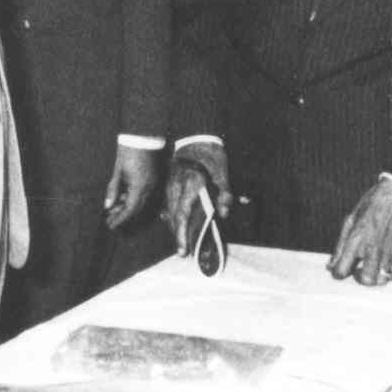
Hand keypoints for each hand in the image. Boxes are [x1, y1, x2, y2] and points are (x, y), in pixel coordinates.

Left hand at [103, 144, 158, 228]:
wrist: (142, 136)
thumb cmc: (127, 152)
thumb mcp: (117, 172)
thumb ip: (113, 189)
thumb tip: (107, 206)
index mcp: (139, 186)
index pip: (130, 209)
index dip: (119, 219)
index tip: (110, 225)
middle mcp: (149, 187)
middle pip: (136, 208)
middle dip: (123, 216)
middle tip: (110, 220)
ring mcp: (152, 183)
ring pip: (140, 202)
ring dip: (127, 207)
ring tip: (113, 209)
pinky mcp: (152, 178)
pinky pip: (143, 194)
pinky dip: (133, 199)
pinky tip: (122, 198)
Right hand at [162, 141, 229, 255]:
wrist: (197, 138)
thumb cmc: (212, 156)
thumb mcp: (223, 174)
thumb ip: (224, 194)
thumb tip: (223, 214)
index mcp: (190, 184)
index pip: (182, 214)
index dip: (182, 234)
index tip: (183, 250)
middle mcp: (176, 186)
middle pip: (173, 216)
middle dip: (177, 235)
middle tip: (183, 252)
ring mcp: (170, 184)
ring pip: (168, 211)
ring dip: (174, 227)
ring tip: (181, 242)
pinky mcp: (169, 183)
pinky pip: (167, 203)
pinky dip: (171, 216)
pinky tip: (176, 223)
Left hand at [328, 180, 391, 285]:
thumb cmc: (371, 205)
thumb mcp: (350, 220)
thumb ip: (340, 245)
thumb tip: (330, 266)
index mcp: (356, 239)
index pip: (342, 270)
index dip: (338, 274)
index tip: (339, 270)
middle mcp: (372, 248)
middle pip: (365, 280)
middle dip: (359, 278)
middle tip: (358, 270)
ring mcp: (388, 251)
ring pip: (381, 279)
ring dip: (374, 277)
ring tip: (372, 267)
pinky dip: (388, 275)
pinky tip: (384, 265)